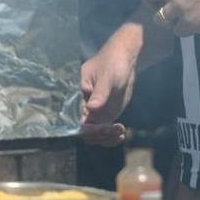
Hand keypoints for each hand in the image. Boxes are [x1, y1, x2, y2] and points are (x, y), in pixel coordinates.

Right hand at [79, 29, 141, 146]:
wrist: (123, 61)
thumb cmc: (112, 63)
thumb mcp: (107, 77)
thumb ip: (100, 93)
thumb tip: (91, 108)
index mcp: (76, 95)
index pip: (75, 118)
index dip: (87, 128)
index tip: (103, 127)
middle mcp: (82, 107)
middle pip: (84, 131)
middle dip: (99, 135)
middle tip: (114, 129)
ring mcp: (94, 113)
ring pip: (95, 136)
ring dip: (107, 138)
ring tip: (120, 132)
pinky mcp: (105, 116)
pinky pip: (104, 133)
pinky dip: (111, 138)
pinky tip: (121, 134)